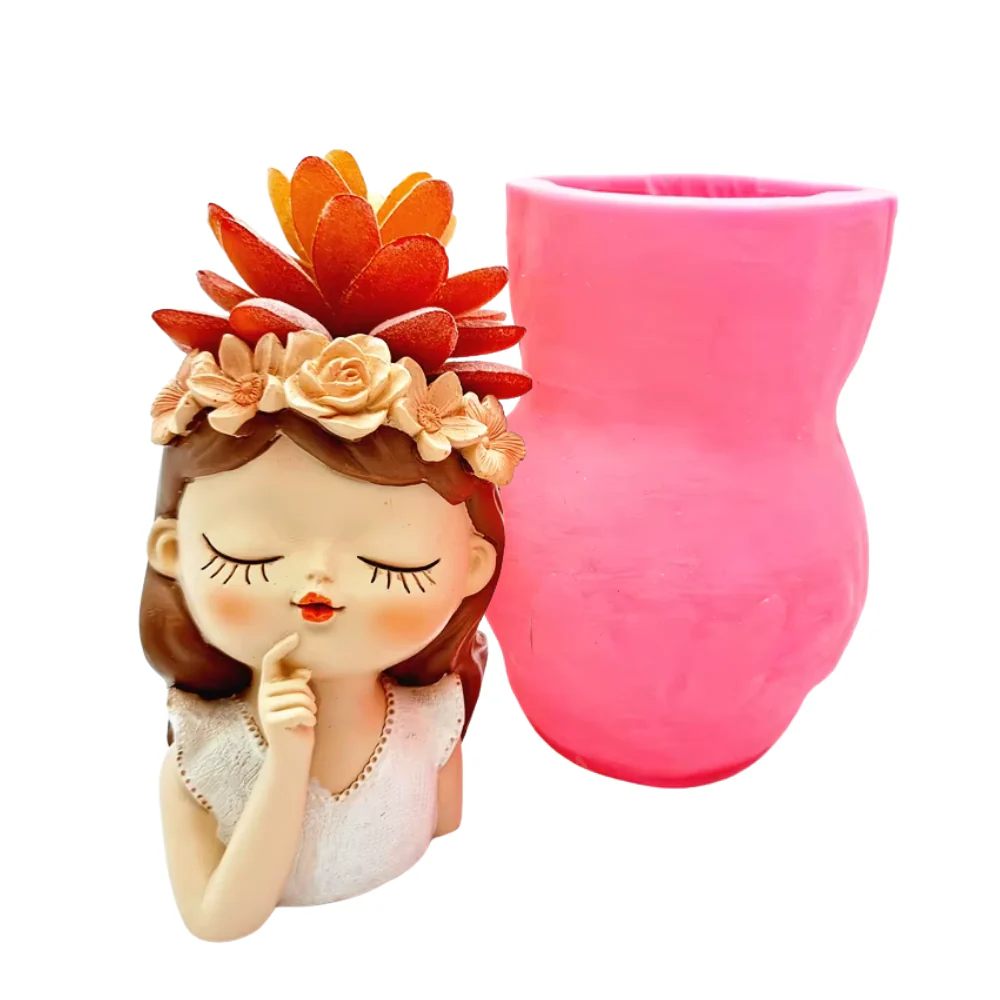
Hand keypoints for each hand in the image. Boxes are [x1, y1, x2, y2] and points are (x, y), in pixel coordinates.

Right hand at [258, 634, 314, 755]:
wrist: (292, 754)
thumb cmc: (299, 722)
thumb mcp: (299, 699)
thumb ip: (297, 683)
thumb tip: (305, 672)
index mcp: (270, 685)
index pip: (272, 660)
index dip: (283, 647)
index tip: (296, 636)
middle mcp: (264, 694)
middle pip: (298, 683)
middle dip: (310, 696)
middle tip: (307, 710)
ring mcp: (265, 707)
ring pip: (302, 697)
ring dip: (311, 709)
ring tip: (305, 718)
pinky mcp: (271, 722)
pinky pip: (301, 712)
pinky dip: (310, 719)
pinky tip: (305, 726)